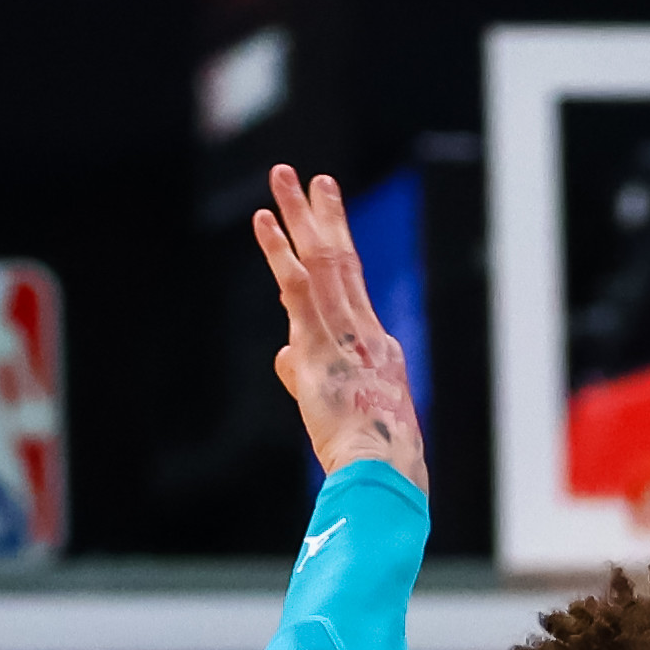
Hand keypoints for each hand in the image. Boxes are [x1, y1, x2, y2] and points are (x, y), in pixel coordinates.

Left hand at [244, 169, 424, 490]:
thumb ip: (307, 375)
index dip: (333, 247)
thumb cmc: (367, 456)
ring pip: (320, 260)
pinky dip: (281, 253)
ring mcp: (343, 333)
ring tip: (285, 177)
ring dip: (300, 216)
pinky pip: (299, 288)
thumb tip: (284, 354)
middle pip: (340, 259)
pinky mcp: (320, 345)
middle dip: (323, 215)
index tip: (318, 219)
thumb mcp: (337, 408)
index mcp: (376, 345)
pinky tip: (266, 223)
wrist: (383, 472)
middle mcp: (365, 329)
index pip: (348, 287)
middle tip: (308, 177)